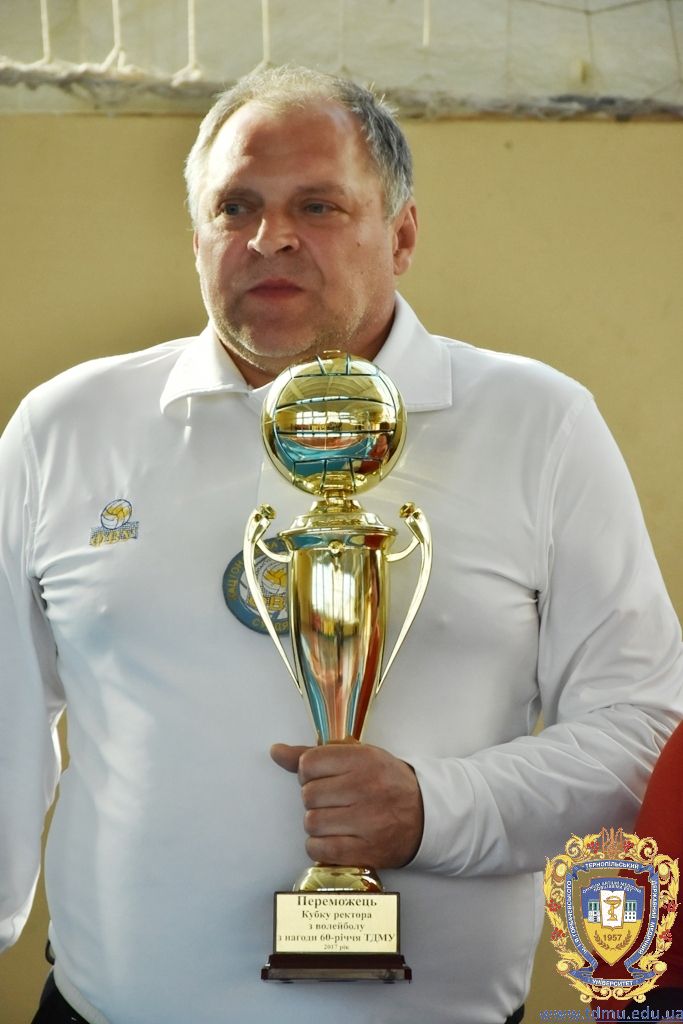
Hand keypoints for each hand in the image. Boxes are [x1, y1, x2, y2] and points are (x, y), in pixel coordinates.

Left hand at [270, 741, 423, 868]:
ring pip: (312, 822)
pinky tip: (334, 837)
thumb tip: (276, 751)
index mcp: (363, 760)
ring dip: (317, 823)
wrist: (426, 815)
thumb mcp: (358, 757)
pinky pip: (319, 849)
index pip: (309, 763)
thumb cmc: (386, 782)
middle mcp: (365, 788)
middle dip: (314, 798)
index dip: (309, 772)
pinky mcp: (367, 850)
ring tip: (335, 818)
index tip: (322, 777)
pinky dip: (319, 846)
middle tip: (332, 799)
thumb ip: (315, 754)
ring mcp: (367, 821)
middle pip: (308, 795)